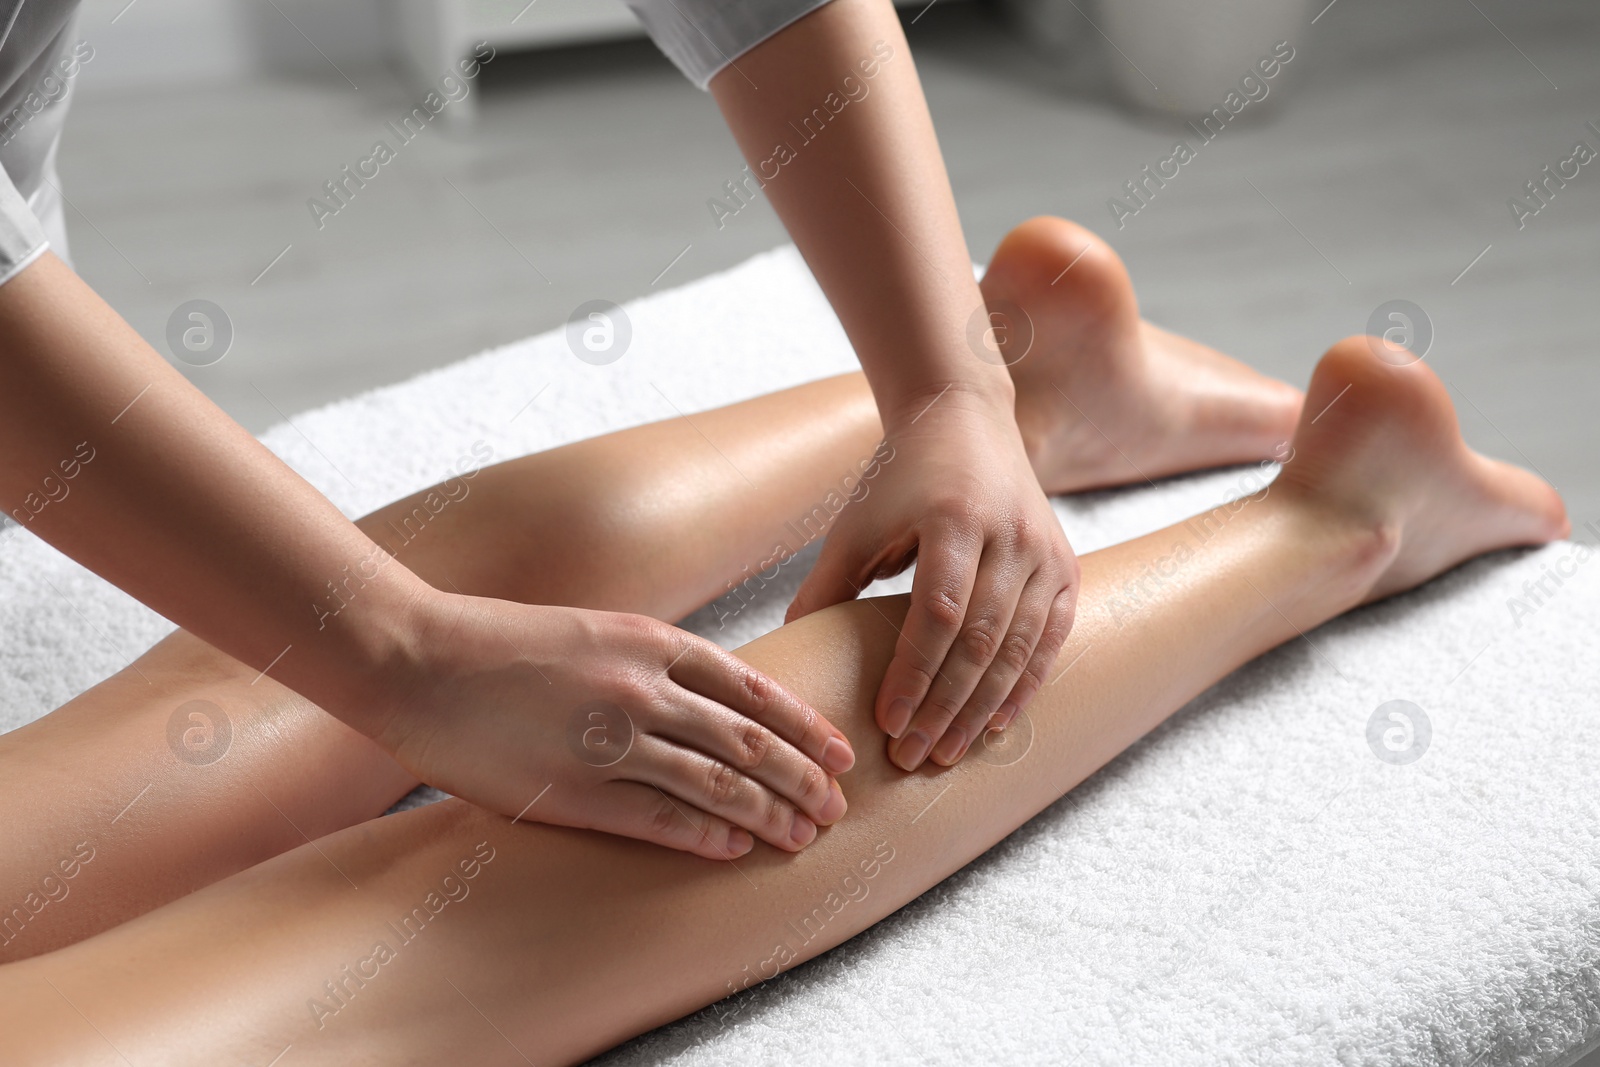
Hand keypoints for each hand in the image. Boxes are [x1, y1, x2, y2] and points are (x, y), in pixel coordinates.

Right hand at [366, 594, 855, 858]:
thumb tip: (715, 700)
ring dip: (768, 814)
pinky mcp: (572, 789)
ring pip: (716, 783)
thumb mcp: (595, 631)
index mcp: (651, 641)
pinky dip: (705, 835)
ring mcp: (610, 739)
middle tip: (837, 805)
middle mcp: (642, 687)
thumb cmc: (502, 643)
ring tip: (802, 835)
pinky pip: (658, 818)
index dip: (804, 725)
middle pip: (749, 739)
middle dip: (803, 776)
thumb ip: (654, 661)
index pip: (755, 688)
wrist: (418, 659)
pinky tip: (736, 849)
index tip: (840, 751)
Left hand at [788, 388, 1077, 770]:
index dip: (915, 674)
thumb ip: (826, 584)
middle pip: (982, 640)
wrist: (965, 419)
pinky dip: (1025, 686)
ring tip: (948, 752)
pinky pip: (1051, 639)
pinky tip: (995, 723)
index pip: (939, 614)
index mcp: (955, 519)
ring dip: (983, 708)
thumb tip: (789, 647)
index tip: (889, 723)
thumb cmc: (901, 475)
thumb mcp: (857, 521)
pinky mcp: (1065, 566)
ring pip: (1020, 648)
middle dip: (946, 706)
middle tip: (913, 756)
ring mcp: (1044, 552)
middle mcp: (1010, 535)